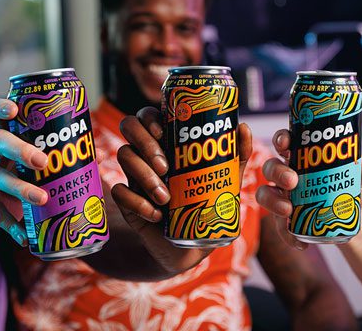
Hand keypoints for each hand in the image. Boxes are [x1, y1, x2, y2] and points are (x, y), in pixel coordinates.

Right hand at [0, 98, 48, 245]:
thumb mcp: (35, 158)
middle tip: (43, 161)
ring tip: (42, 199)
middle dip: (20, 150)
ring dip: (21, 189)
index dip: (1, 107)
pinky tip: (25, 237)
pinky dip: (11, 225)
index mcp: (7, 133)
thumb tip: (99, 156)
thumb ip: (62, 155)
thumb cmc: (22, 170)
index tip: (15, 110)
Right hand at [111, 106, 252, 274]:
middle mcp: (148, 154)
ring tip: (166, 197)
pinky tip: (155, 214)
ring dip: (143, 175)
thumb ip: (236, 155)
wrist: (193, 245)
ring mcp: (135, 176)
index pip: (149, 115)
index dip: (149, 118)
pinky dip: (136, 202)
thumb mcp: (227, 180)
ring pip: (124, 155)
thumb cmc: (209, 205)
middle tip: (165, 167)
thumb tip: (243, 127)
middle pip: (129, 126)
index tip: (162, 132)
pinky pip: (119, 192)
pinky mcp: (127, 201)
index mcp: (168, 143)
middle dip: (144, 143)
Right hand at [255, 129, 361, 249]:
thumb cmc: (350, 188)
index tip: (285, 143)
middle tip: (292, 182)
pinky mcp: (283, 218)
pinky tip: (299, 242)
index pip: (285, 142)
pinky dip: (286, 233)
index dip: (280, 139)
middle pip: (270, 167)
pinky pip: (277, 225)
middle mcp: (286, 174)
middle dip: (277, 172)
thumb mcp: (359, 177)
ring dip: (272, 201)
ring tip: (288, 210)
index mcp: (301, 156)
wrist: (353, 218)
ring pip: (264, 193)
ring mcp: (281, 196)